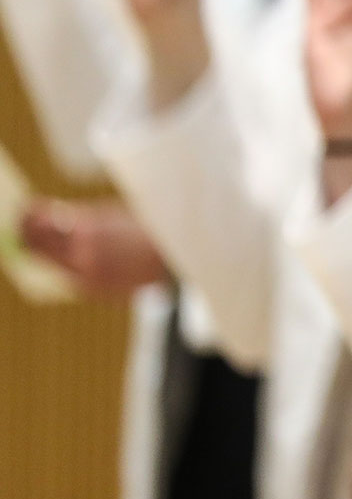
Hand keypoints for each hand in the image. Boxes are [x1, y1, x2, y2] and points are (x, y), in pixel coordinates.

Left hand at [19, 197, 169, 299]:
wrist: (179, 256)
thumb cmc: (148, 227)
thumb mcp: (112, 213)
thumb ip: (77, 215)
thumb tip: (45, 213)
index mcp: (88, 231)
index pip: (40, 227)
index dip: (28, 217)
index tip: (25, 207)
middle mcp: (83, 257)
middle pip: (39, 249)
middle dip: (31, 234)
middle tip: (27, 221)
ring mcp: (88, 277)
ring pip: (53, 263)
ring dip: (49, 249)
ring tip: (52, 234)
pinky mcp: (95, 291)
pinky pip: (71, 275)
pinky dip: (69, 263)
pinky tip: (80, 253)